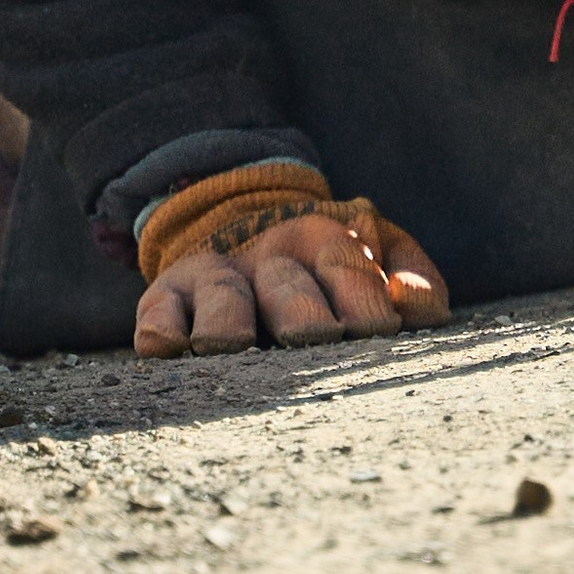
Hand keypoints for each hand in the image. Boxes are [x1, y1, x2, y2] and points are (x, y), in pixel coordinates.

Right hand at [133, 202, 449, 356]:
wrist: (243, 226)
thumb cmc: (331, 270)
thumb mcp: (381, 256)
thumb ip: (415, 277)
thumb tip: (413, 304)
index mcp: (324, 240)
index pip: (344, 264)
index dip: (362, 297)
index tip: (379, 332)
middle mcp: (269, 255)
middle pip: (285, 281)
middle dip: (300, 310)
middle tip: (313, 337)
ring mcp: (218, 274)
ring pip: (222, 293)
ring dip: (226, 319)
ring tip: (229, 345)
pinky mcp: (170, 294)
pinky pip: (159, 307)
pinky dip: (160, 326)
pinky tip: (165, 347)